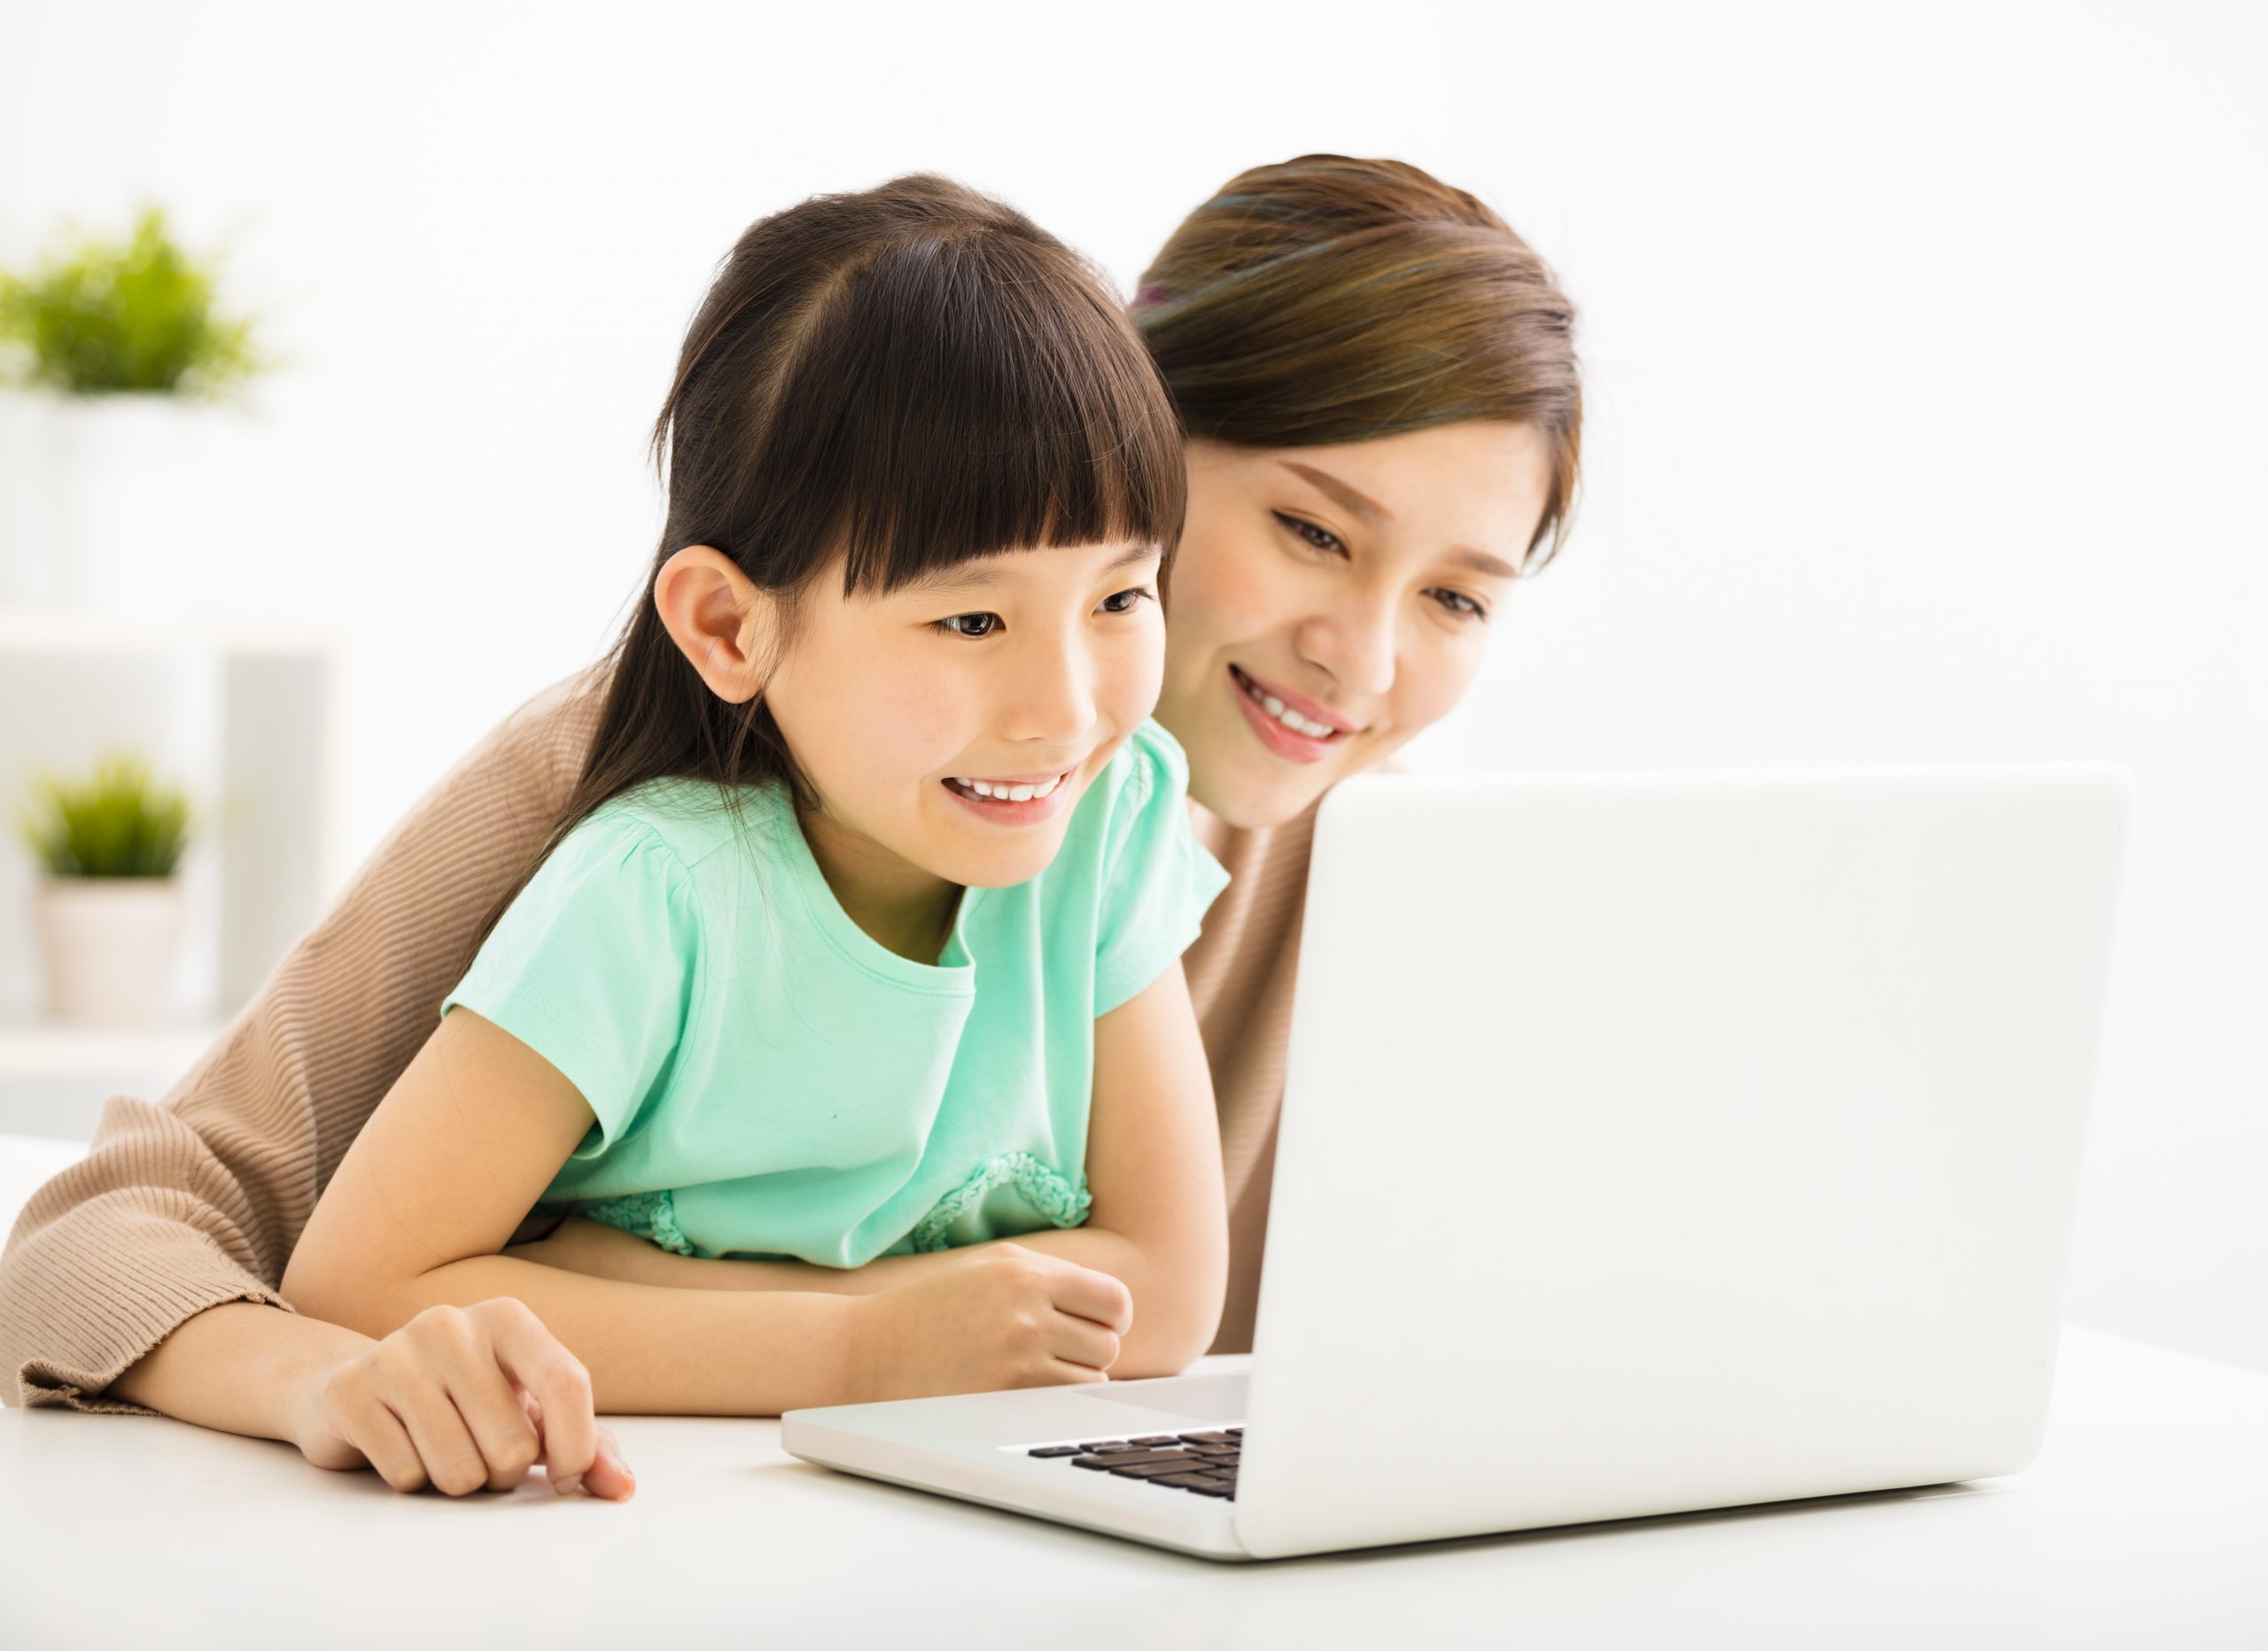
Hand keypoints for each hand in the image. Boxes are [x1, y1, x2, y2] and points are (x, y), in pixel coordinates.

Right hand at [287, 1298, 635, 1498]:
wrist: (357, 1387)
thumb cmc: (462, 1402)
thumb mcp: (526, 1410)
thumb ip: (585, 1444)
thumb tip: (622, 1488)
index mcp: (509, 1319)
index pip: (566, 1381)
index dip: (577, 1445)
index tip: (563, 1476)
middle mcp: (453, 1325)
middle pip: (512, 1445)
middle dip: (504, 1473)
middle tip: (482, 1453)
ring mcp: (397, 1353)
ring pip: (458, 1470)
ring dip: (457, 1482)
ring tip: (442, 1450)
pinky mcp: (351, 1391)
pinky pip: (405, 1475)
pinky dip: (411, 1481)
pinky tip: (400, 1447)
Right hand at [848, 1241, 1133, 1401]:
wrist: (866, 1351)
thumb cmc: (930, 1312)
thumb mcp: (988, 1269)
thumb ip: (1048, 1280)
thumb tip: (1111, 1314)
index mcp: (1024, 1269)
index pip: (1114, 1298)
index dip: (1112, 1319)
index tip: (1097, 1328)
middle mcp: (1026, 1305)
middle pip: (1108, 1342)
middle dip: (1091, 1352)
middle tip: (1057, 1355)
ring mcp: (1016, 1350)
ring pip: (1092, 1377)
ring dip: (1072, 1380)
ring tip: (1033, 1373)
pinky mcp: (1003, 1393)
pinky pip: (1063, 1403)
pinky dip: (1053, 1403)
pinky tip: (1022, 1393)